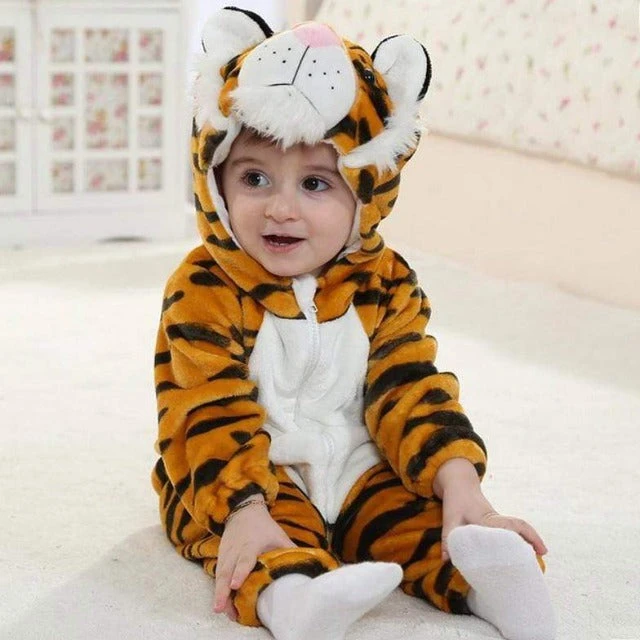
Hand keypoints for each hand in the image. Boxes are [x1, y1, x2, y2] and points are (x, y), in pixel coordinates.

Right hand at [213, 498, 295, 620]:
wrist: (243, 511)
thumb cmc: (264, 527)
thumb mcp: (278, 536)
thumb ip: (290, 552)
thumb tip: (307, 567)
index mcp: (251, 544)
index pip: (244, 560)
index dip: (240, 573)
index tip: (235, 585)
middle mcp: (235, 550)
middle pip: (226, 572)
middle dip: (222, 591)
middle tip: (220, 609)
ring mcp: (226, 554)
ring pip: (219, 576)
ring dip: (219, 594)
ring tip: (221, 611)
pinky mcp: (220, 557)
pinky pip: (217, 575)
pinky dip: (218, 589)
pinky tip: (222, 604)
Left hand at [434, 459, 547, 561]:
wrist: (459, 484)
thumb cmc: (456, 501)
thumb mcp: (450, 518)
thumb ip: (449, 538)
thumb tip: (447, 560)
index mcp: (489, 519)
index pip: (513, 526)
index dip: (527, 536)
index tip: (539, 550)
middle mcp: (497, 520)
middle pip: (521, 528)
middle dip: (533, 541)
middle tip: (541, 560)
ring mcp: (498, 521)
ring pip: (518, 530)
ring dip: (528, 541)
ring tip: (535, 561)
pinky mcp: (495, 524)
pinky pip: (511, 531)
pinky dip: (519, 540)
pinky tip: (520, 554)